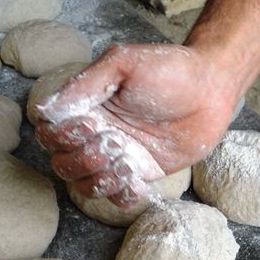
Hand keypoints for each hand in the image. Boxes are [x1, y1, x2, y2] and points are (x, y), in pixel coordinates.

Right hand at [35, 44, 243, 206]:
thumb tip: (49, 108)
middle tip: (113, 142)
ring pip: (86, 184)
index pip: (50, 132)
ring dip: (99, 180)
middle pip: (63, 162)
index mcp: (88, 108)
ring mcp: (119, 155)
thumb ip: (86, 83)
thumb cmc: (169, 70)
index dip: (62, 136)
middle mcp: (99, 134)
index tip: (92, 123)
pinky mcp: (142, 172)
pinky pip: (119, 196)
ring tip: (127, 163)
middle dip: (82, 159)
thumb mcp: (124, 63)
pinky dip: (122, 194)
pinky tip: (138, 181)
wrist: (210, 90)